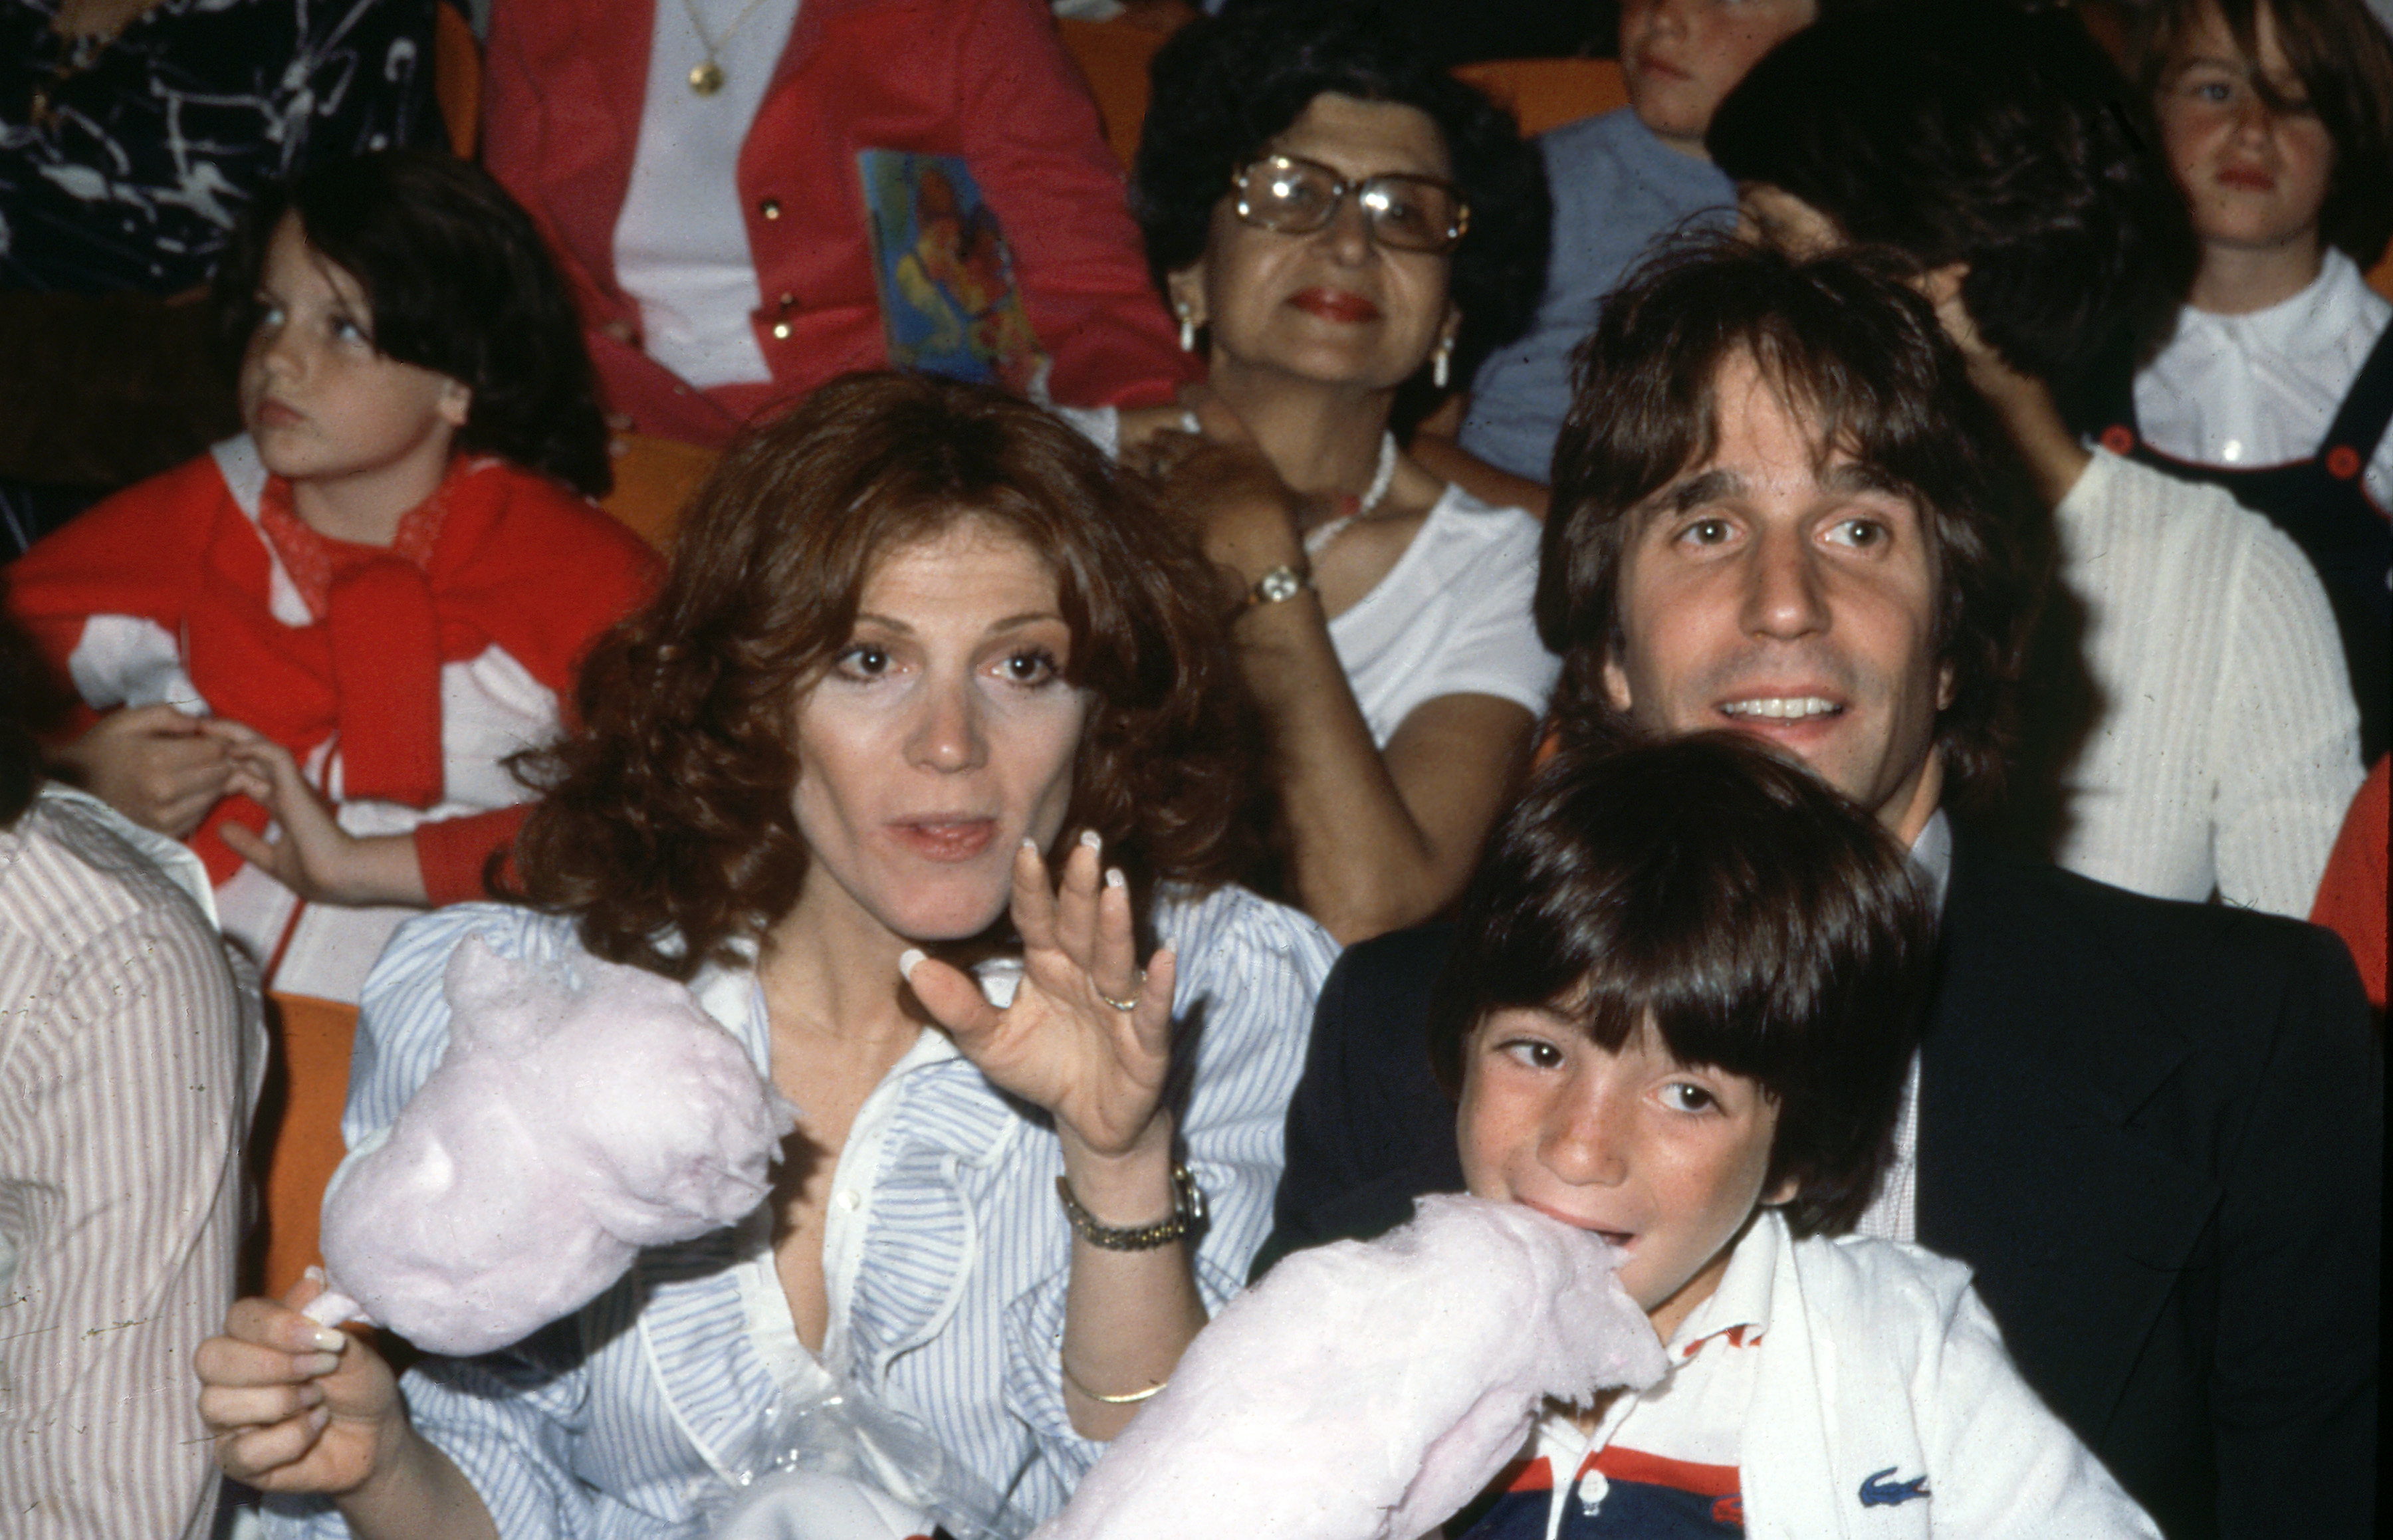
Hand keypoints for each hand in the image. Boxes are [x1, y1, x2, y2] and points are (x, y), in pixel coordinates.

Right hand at [53, 703, 231, 837]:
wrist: (70, 786)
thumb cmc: (102, 749)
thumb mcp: (128, 720)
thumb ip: (169, 715)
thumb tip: (203, 723)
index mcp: (156, 760)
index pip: (216, 750)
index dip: (217, 740)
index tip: (205, 738)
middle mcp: (165, 793)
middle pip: (222, 773)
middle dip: (220, 760)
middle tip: (203, 753)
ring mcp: (165, 818)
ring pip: (216, 795)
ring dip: (213, 781)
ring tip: (192, 771)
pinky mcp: (165, 834)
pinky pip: (202, 814)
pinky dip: (201, 800)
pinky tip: (183, 790)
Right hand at [195, 1273, 402, 1496]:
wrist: (376, 1435)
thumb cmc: (357, 1384)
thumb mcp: (348, 1346)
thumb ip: (321, 1317)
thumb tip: (313, 1275)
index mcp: (254, 1338)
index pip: (237, 1318)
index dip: (276, 1327)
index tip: (319, 1338)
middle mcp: (230, 1376)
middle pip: (211, 1359)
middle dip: (270, 1364)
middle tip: (319, 1371)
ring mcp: (227, 1420)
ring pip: (216, 1404)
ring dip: (281, 1402)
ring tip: (317, 1400)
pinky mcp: (235, 1460)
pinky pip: (242, 1451)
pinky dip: (289, 1439)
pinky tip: (314, 1428)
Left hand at [208, 720, 426, 905]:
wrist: (336, 879)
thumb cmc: (313, 875)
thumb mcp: (271, 859)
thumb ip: (248, 843)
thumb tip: (223, 828)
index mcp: (284, 805)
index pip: (251, 776)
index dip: (225, 768)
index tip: (197, 764)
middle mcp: (288, 790)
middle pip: (254, 755)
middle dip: (224, 741)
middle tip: (195, 730)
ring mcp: (293, 785)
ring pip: (263, 746)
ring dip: (233, 734)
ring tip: (205, 725)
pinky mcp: (297, 784)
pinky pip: (275, 755)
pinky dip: (252, 747)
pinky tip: (229, 747)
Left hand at [901, 832, 1177, 1163]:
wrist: (1088, 1122)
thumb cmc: (1042, 1069)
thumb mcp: (989, 1042)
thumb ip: (956, 1006)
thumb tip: (910, 963)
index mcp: (1048, 965)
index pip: (1037, 918)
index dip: (1032, 887)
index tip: (1024, 847)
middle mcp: (1086, 973)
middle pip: (1081, 925)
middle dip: (1083, 887)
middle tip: (1087, 843)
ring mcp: (1118, 1002)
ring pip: (1115, 957)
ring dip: (1116, 924)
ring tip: (1115, 887)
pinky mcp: (1145, 1039)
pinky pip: (1150, 1009)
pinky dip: (1158, 985)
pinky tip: (1163, 957)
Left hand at [1129, 392, 1310, 600]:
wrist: (1245, 550)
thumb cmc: (1280, 527)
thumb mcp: (1305, 512)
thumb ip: (1324, 503)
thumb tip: (1354, 501)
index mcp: (1241, 450)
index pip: (1215, 413)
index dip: (1198, 397)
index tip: (1185, 387)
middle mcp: (1204, 458)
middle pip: (1178, 439)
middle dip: (1165, 436)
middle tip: (1153, 431)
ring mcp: (1176, 482)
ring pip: (1152, 462)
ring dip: (1142, 458)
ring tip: (1132, 453)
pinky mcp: (1155, 509)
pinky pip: (1135, 492)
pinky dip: (1126, 486)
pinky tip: (1118, 483)